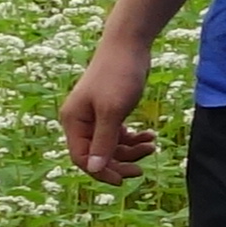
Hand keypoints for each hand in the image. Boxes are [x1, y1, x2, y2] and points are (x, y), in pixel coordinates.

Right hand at [60, 35, 159, 183]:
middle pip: (97, 154)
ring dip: (131, 150)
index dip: (101, 171)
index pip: (81, 158)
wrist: (128, 46)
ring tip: (152, 144)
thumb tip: (94, 169)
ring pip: (110, 145)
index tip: (124, 180)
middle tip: (142, 168)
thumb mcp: (112, 111)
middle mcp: (80, 121)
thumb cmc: (118, 76)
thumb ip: (104, 140)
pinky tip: (150, 135)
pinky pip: (119, 133)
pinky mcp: (110, 110)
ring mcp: (95, 116)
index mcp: (73, 122)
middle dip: (119, 162)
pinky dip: (133, 138)